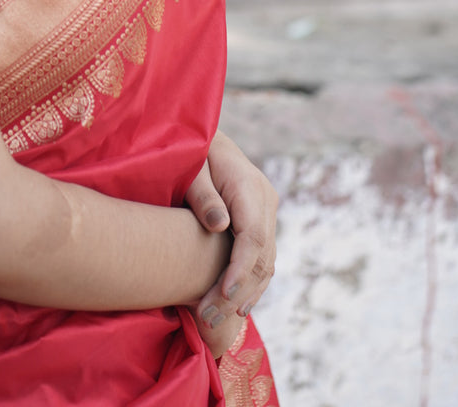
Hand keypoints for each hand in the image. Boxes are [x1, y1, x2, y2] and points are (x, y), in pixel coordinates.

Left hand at [185, 132, 276, 341]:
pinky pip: (262, 260)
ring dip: (244, 295)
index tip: (224, 295)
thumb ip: (203, 194)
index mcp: (251, 186)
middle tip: (208, 318)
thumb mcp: (192, 166)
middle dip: (237, 292)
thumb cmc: (191, 150)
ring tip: (216, 320)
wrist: (203, 137)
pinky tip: (234, 306)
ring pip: (265, 264)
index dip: (240, 270)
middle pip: (261, 258)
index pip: (253, 238)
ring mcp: (266, 213)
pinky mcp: (260, 223)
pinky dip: (250, 284)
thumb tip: (219, 225)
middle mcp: (266, 201)